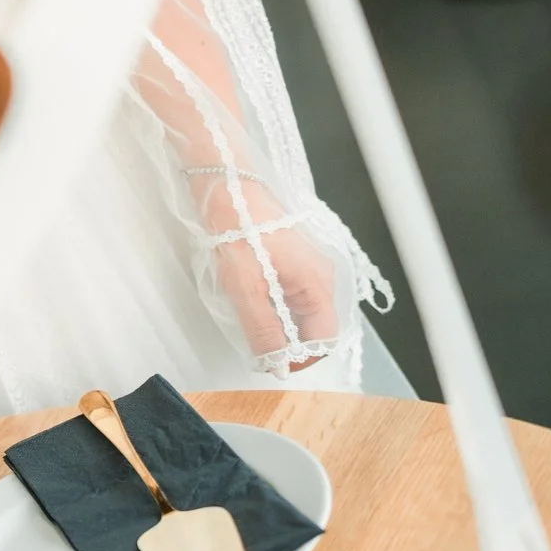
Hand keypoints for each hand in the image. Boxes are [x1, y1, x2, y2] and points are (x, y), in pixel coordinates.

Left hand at [201, 178, 340, 371]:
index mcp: (318, 285)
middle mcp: (319, 278)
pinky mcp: (289, 260)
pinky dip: (270, 305)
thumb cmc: (239, 230)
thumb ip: (263, 329)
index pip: (324, 339)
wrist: (226, 186)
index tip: (273, 363)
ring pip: (298, 311)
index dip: (301, 358)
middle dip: (287, 341)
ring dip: (276, 323)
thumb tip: (276, 364)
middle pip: (313, 326)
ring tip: (249, 317)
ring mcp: (305, 268)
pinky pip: (286, 294)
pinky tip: (249, 299)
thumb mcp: (247, 287)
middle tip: (256, 343)